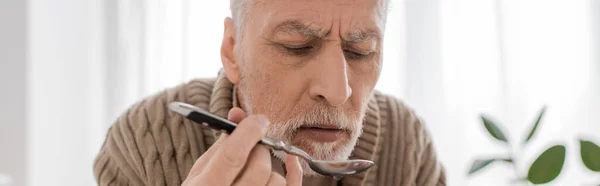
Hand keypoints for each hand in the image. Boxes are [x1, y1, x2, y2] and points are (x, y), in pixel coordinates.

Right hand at [182, 107, 302, 185]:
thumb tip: (238, 114)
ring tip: (252, 169)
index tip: (258, 121)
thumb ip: (221, 145)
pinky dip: (295, 172)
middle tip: (250, 148)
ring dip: (268, 168)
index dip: (249, 133)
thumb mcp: (200, 172)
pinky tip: (291, 160)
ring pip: (276, 179)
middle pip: (259, 167)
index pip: (233, 155)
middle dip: (258, 150)